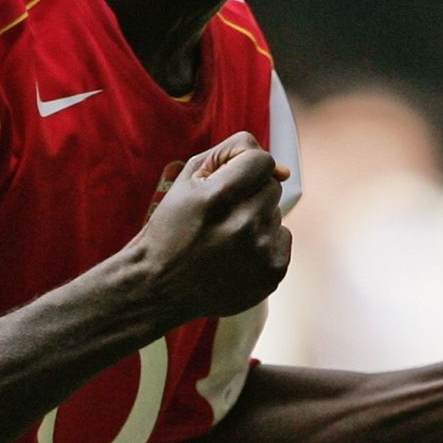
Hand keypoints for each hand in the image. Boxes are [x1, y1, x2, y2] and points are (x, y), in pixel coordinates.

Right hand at [134, 131, 291, 322]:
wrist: (160, 287)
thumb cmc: (171, 230)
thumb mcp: (186, 181)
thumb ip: (230, 155)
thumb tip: (283, 170)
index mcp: (218, 196)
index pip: (262, 160)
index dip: (246, 167)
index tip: (231, 182)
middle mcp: (243, 223)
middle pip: (272, 187)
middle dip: (250, 195)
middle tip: (222, 215)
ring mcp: (260, 250)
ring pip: (276, 213)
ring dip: (256, 220)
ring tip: (226, 239)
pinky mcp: (273, 272)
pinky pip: (282, 238)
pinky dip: (264, 244)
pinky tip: (238, 255)